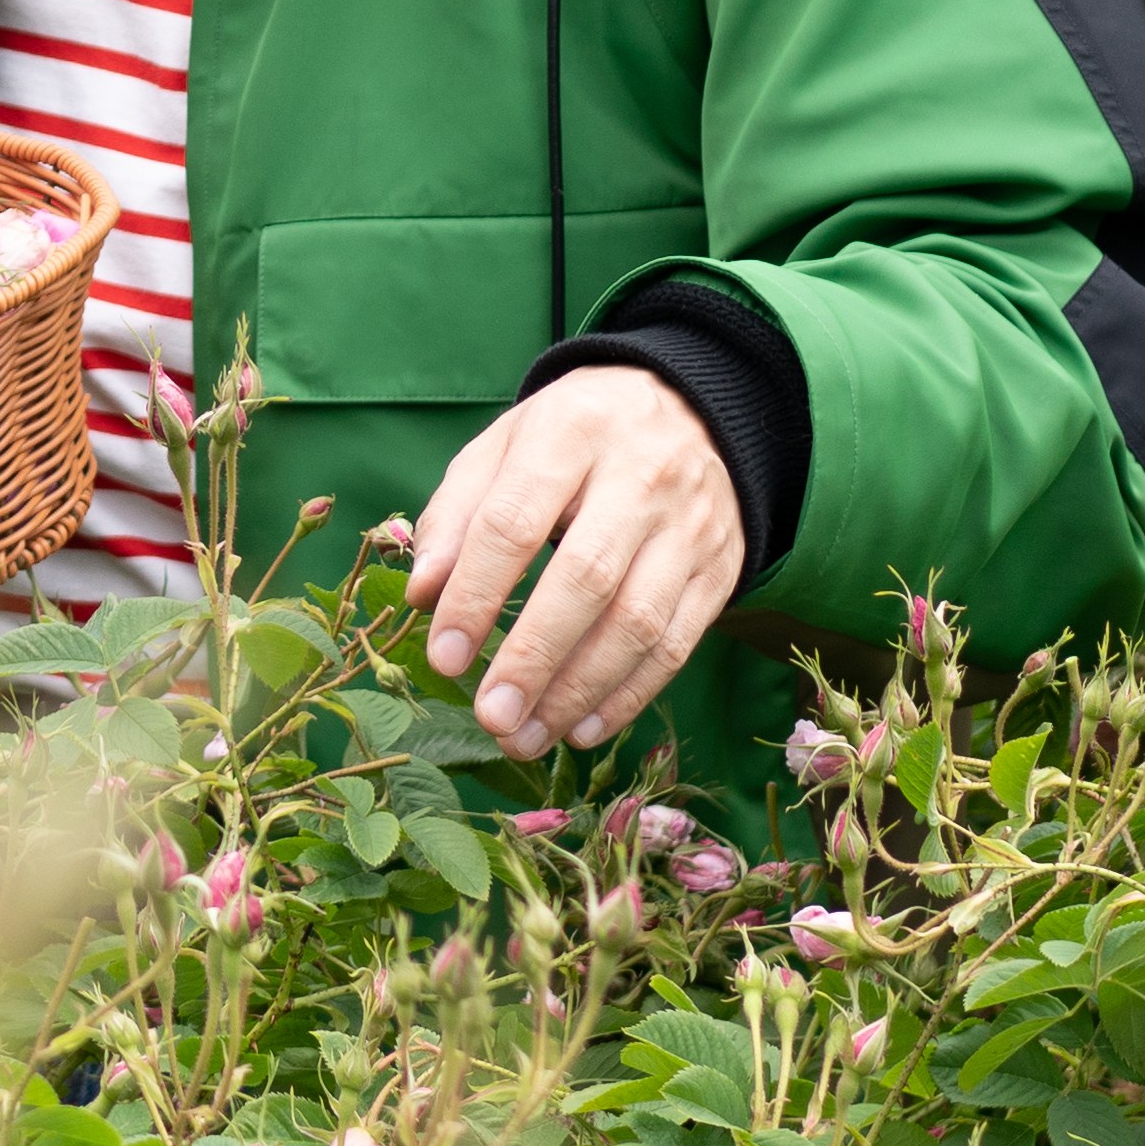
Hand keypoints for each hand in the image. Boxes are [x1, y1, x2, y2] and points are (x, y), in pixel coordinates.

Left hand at [383, 368, 754, 759]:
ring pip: (639, 622)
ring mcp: (690, 525)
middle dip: (534, 657)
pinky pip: (678, 643)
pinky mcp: (721, 567)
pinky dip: (630, 696)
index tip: (445, 657)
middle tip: (491, 717)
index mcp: (571, 432)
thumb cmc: (574, 438)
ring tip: (528, 736)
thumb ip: (458, 515)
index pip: (514, 522)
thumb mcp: (505, 446)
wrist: (691, 410)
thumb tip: (424, 595)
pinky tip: (583, 727)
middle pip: (587, 578)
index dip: (476, 595)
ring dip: (580, 692)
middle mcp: (641, 475)